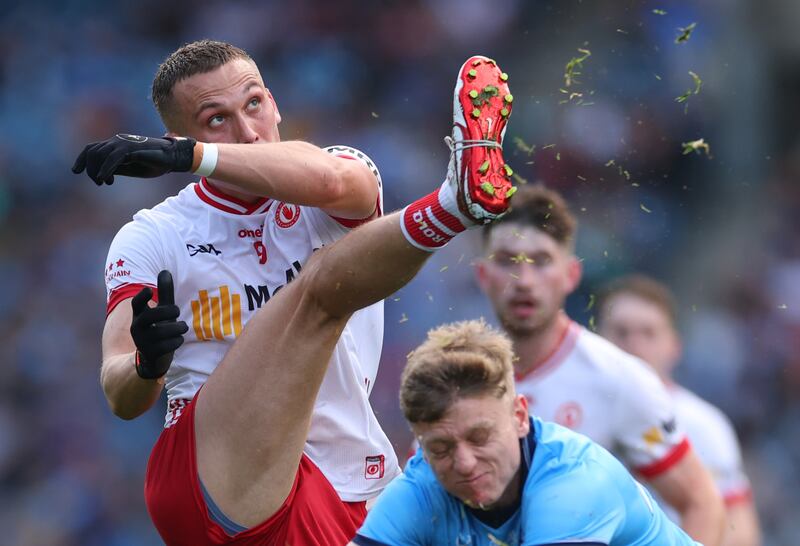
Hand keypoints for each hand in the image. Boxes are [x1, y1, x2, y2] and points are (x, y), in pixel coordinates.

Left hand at [72, 134, 195, 184]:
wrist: (172, 157)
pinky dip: (106, 169)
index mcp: (115, 145)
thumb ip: (115, 168)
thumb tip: (101, 174)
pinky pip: (113, 157)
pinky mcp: (131, 148)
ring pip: (100, 154)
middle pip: (92, 152)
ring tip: (102, 182)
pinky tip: (105, 179)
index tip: (76, 171)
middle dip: (89, 168)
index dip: (81, 160)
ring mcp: (124, 143)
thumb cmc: (153, 163)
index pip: (91, 149)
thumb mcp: (130, 168)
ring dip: (97, 170)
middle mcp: (116, 141)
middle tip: (99, 182)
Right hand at [130, 270, 188, 379]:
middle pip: (149, 317)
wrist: (151, 359)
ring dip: (176, 328)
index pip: (136, 304)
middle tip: (177, 310)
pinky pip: (165, 347)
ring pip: (159, 333)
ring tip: (183, 327)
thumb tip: (165, 271)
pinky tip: (179, 339)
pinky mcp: (150, 354)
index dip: (141, 297)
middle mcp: (137, 328)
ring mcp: (143, 342)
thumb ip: (164, 293)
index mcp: (139, 315)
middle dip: (166, 312)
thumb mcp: (162, 311)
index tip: (149, 290)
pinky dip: (176, 341)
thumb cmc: (159, 329)